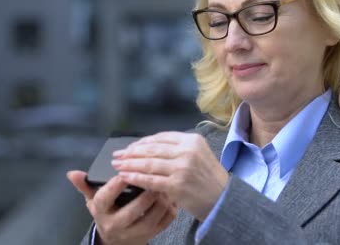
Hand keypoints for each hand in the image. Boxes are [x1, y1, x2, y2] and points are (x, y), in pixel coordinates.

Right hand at [67, 170, 176, 244]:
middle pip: (133, 210)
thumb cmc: (107, 211)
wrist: (117, 239)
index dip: (116, 184)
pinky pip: (164, 222)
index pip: (106, 197)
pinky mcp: (151, 234)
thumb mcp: (93, 199)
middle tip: (154, 177)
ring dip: (161, 200)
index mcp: (101, 211)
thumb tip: (72, 173)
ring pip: (152, 218)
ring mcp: (135, 233)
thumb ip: (85, 185)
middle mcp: (117, 225)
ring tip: (164, 184)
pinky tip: (171, 196)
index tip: (126, 170)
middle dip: (145, 193)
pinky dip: (170, 209)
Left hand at [111, 132, 228, 220]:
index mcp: (192, 140)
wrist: (222, 200)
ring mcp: (182, 168)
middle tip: (117, 155)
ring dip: (129, 164)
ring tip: (117, 165)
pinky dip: (135, 177)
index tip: (129, 147)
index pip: (160, 138)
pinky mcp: (177, 185)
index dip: (142, 142)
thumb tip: (147, 147)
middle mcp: (187, 151)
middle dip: (131, 152)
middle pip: (152, 149)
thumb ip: (177, 148)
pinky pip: (151, 180)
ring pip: (149, 163)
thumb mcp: (198, 154)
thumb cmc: (209, 178)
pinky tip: (125, 176)